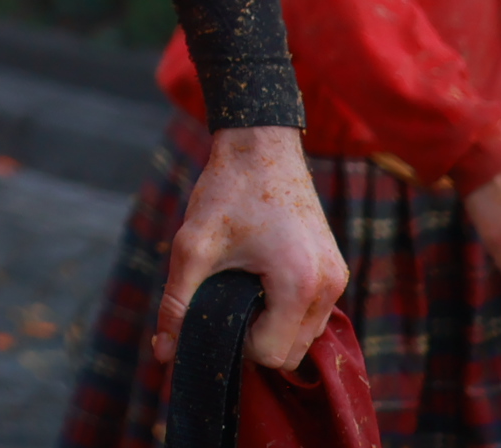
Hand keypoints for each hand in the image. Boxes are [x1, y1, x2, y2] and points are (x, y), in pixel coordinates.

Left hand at [157, 126, 346, 370]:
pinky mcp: (336, 268)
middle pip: (294, 354)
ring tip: (242, 289)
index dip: (238, 345)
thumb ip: (176, 304)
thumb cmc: (226, 191)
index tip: (217, 311)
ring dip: (273, 326)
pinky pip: (314, 313)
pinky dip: (287, 311)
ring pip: (306, 336)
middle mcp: (329, 286)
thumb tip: (162, 354)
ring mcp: (337, 277)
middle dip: (257, 340)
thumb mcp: (192, 247)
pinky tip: (259, 282)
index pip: (274, 356)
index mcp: (299, 284)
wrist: (260, 145)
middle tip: (226, 302)